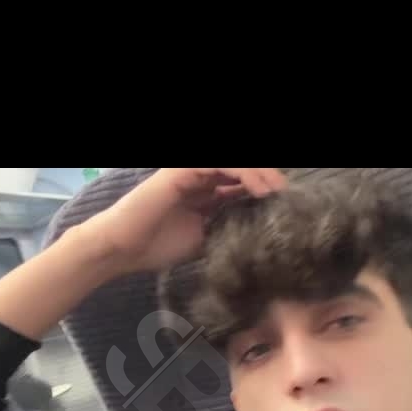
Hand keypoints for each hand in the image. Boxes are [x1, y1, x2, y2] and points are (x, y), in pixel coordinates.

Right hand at [88, 168, 286, 274]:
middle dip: (268, 176)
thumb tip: (258, 232)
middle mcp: (200, 174)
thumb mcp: (206, 236)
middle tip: (286, 194)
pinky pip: (221, 164)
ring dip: (261, 172)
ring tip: (277, 190)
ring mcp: (191, 169)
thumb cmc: (158, 245)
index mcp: (206, 188)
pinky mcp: (182, 169)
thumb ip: (227, 226)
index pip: (243, 179)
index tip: (286, 203)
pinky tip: (259, 189)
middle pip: (243, 167)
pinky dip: (245, 173)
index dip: (266, 186)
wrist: (124, 249)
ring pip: (236, 162)